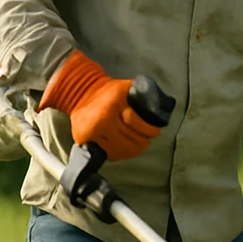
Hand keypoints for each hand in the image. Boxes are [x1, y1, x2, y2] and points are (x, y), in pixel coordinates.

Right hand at [38, 50, 158, 159]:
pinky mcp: (83, 140)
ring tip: (138, 146)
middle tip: (147, 140)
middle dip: (143, 142)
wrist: (79, 92)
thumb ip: (145, 96)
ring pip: (119, 150)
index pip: (136, 123)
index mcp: (112, 106)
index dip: (149, 130)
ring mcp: (90, 133)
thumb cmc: (109, 90)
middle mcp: (100, 121)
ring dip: (132, 150)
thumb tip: (162, 109)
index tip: (155, 131)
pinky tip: (124, 149)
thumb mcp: (128, 87)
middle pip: (129, 141)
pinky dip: (119, 154)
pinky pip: (107, 153)